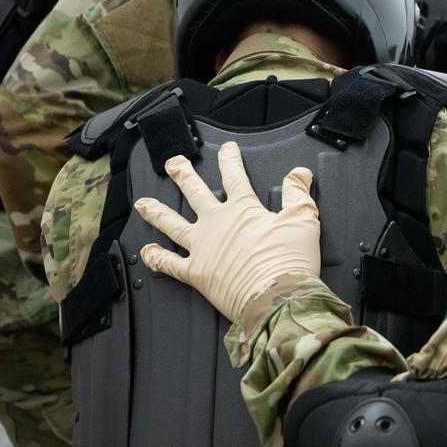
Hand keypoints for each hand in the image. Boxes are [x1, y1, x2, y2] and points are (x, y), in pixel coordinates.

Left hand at [135, 142, 320, 321]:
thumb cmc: (290, 261)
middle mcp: (217, 224)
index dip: (230, 160)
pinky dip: (157, 258)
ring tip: (144, 204)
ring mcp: (202, 248)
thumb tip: (299, 173)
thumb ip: (298, 194)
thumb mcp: (303, 220)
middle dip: (183, 175)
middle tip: (172, 164)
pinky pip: (170, 264)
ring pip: (172, 225)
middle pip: (195, 193)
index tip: (227, 149)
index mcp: (242, 210)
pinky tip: (148, 252)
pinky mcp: (196, 273)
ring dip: (157, 213)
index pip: (234, 177)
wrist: (275, 298)